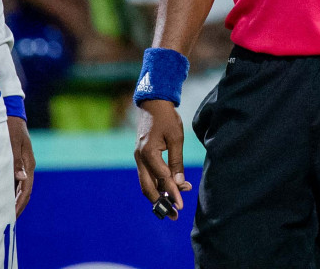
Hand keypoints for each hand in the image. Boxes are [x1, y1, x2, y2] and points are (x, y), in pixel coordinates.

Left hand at [8, 115, 35, 216]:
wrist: (10, 112)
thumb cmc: (9, 125)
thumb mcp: (12, 141)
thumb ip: (15, 159)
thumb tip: (21, 178)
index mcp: (28, 163)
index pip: (26, 190)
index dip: (19, 205)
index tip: (11, 218)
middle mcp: (26, 167)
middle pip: (23, 192)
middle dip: (15, 207)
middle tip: (3, 222)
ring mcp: (20, 165)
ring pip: (17, 187)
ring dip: (10, 200)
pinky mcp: (13, 162)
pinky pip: (11, 180)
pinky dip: (7, 190)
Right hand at [134, 99, 191, 218]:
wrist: (153, 103)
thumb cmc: (166, 118)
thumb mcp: (176, 138)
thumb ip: (177, 162)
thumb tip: (179, 183)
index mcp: (148, 153)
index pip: (162, 179)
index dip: (173, 194)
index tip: (181, 206)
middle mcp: (140, 158)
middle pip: (147, 188)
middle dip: (161, 204)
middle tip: (174, 215)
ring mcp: (139, 158)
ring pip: (146, 184)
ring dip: (159, 196)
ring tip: (174, 205)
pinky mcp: (142, 157)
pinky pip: (147, 176)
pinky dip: (157, 185)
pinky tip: (170, 189)